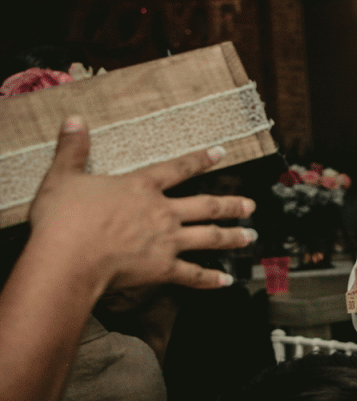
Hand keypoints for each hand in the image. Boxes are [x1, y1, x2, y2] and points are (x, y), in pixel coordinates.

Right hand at [27, 116, 257, 292]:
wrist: (66, 259)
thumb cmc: (62, 220)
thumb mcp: (62, 177)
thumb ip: (73, 149)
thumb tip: (74, 120)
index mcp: (141, 186)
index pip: (179, 168)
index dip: (201, 159)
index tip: (221, 153)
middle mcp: (162, 212)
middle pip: (206, 205)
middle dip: (231, 205)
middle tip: (251, 205)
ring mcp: (166, 241)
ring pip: (209, 237)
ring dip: (232, 237)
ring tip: (250, 237)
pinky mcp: (162, 269)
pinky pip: (193, 275)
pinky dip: (211, 279)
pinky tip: (226, 281)